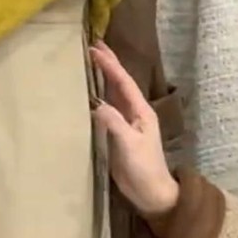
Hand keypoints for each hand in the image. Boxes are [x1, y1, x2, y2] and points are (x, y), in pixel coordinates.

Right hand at [90, 41, 178, 218]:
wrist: (151, 192)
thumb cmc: (144, 168)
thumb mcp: (129, 144)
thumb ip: (114, 123)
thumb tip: (96, 104)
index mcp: (141, 112)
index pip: (124, 83)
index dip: (111, 66)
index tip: (95, 48)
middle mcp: (134, 114)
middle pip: (119, 84)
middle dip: (108, 65)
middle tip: (93, 45)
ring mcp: (126, 124)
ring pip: (113, 95)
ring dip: (102, 79)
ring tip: (88, 63)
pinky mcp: (118, 135)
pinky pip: (106, 111)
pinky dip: (97, 99)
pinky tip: (86, 95)